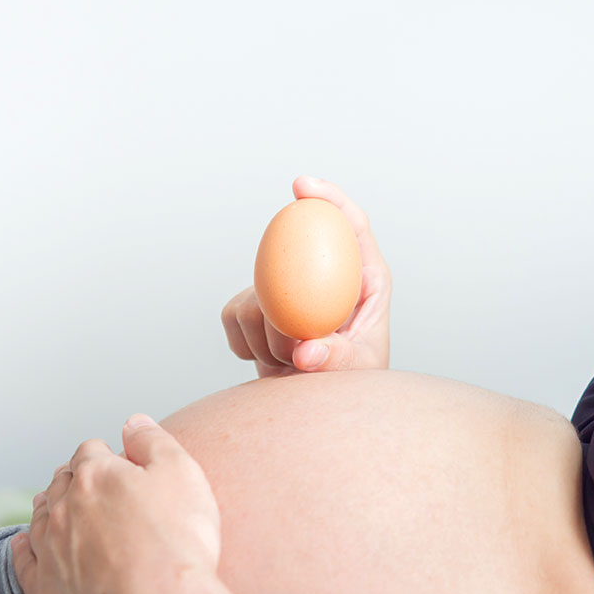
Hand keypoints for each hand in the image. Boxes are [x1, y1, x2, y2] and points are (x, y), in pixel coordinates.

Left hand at [11, 414, 220, 593]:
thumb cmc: (178, 544)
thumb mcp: (182, 473)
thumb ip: (154, 441)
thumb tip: (133, 422)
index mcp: (95, 475)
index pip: (91, 452)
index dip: (107, 457)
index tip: (119, 468)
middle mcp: (62, 509)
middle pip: (62, 483)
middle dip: (76, 482)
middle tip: (93, 491)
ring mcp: (48, 553)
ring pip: (39, 520)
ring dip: (49, 512)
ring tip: (61, 513)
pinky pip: (23, 564)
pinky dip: (25, 551)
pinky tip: (27, 547)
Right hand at [222, 175, 391, 376]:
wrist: (319, 405)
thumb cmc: (355, 384)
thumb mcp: (359, 372)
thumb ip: (338, 361)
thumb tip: (304, 352)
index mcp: (362, 279)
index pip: (349, 224)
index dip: (327, 197)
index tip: (300, 188)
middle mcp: (320, 277)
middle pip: (287, 260)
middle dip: (282, 312)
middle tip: (292, 349)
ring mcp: (282, 291)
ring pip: (252, 298)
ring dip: (266, 341)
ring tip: (289, 363)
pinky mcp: (252, 309)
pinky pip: (232, 317)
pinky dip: (244, 345)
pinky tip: (265, 359)